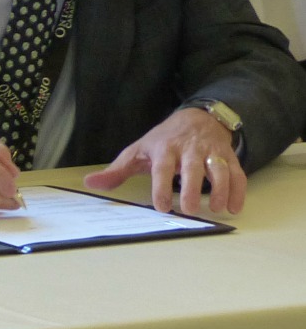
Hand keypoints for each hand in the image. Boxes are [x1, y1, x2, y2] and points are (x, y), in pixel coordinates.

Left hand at [84, 107, 243, 214]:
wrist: (196, 118)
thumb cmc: (163, 140)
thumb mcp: (138, 151)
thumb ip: (117, 170)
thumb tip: (90, 183)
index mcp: (164, 148)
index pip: (162, 167)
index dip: (161, 186)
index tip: (160, 207)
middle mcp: (189, 149)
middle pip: (193, 168)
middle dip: (192, 188)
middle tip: (189, 210)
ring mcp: (211, 152)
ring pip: (219, 170)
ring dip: (220, 190)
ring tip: (215, 209)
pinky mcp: (229, 157)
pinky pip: (238, 174)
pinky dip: (238, 191)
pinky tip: (234, 208)